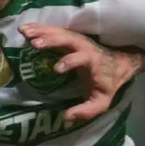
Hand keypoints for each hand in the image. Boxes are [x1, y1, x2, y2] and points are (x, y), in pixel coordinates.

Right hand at [18, 23, 144, 122]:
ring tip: (24, 33)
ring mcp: (76, 39)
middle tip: (34, 43)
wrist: (120, 62)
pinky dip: (39, 28)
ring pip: (58, 32)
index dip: (69, 62)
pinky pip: (53, 30)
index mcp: (92, 60)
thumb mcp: (102, 100)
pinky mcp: (69, 36)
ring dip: (41, 31)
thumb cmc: (109, 82)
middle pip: (67, 39)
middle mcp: (83, 46)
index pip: (81, 58)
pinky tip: (25, 29)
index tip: (56, 69)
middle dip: (51, 40)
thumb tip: (66, 117)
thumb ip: (87, 110)